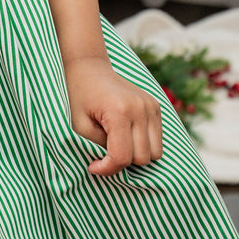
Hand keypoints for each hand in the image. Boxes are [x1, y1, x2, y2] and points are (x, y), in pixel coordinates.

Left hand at [64, 57, 163, 176]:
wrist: (91, 69)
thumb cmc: (80, 98)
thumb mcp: (80, 126)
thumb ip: (99, 148)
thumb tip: (118, 165)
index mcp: (119, 112)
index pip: (122, 157)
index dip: (107, 169)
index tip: (92, 166)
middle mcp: (140, 108)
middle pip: (142, 158)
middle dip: (121, 162)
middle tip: (103, 154)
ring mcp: (151, 106)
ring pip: (155, 153)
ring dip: (135, 156)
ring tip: (117, 145)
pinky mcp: (156, 106)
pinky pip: (158, 140)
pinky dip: (144, 145)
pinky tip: (127, 136)